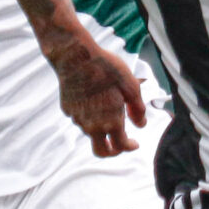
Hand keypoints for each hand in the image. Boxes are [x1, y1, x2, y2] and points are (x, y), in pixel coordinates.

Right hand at [49, 36, 146, 155]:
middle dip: (112, 152)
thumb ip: (138, 110)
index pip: (121, 146)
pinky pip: (80, 119)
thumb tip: (141, 125)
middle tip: (119, 143)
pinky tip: (93, 100)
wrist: (76, 56)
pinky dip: (89, 116)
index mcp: (111, 122)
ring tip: (108, 109)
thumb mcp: (131, 86)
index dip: (130, 147)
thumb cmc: (106, 68)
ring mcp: (77, 119)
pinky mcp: (67, 110)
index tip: (134, 143)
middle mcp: (92, 126)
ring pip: (90, 133)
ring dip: (100, 129)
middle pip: (101, 151)